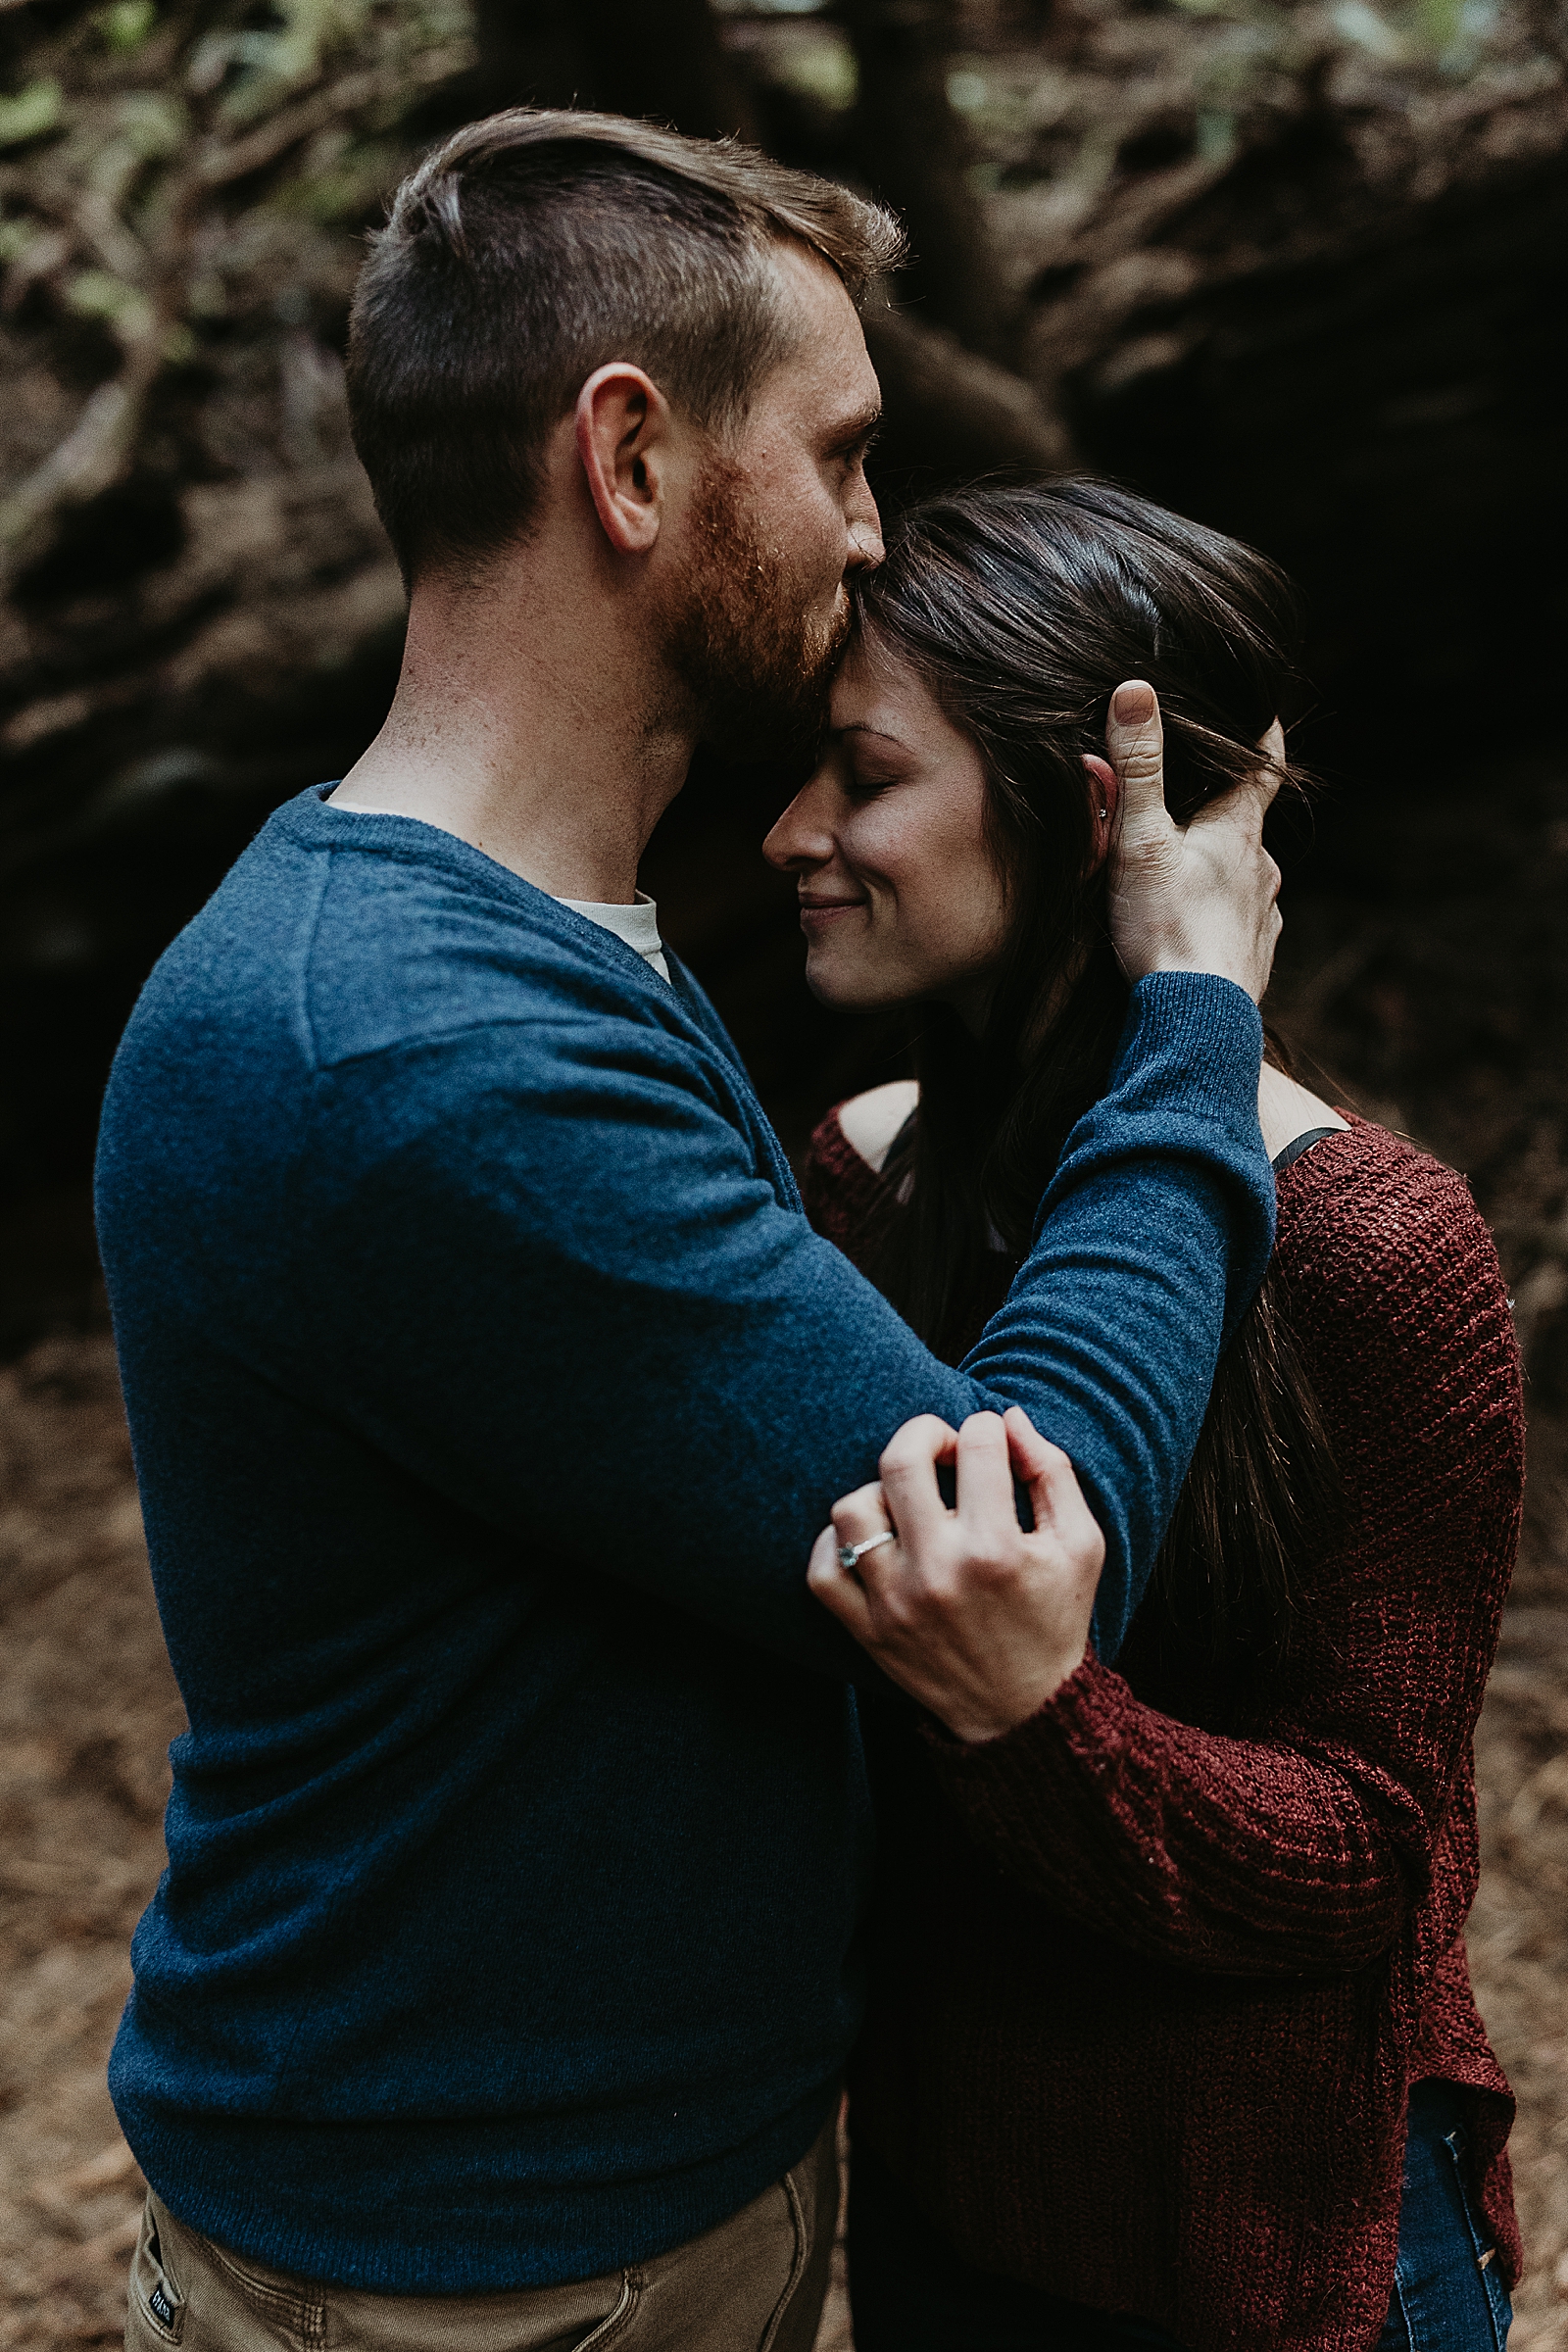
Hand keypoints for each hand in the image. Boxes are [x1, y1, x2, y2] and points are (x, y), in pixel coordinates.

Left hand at [807, 1408, 1104, 1744]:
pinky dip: (837, 1543)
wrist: (1025, 1711)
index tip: (991, 1445)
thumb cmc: (1055, 1617)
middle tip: (942, 1448)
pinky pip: (822, 1568)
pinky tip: (873, 1538)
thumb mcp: (1081, 1544)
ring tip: (910, 1503)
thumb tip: (1007, 1416)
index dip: (987, 1429)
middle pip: (900, 1461)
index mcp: (997, 1548)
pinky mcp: (868, 1630)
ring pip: (852, 1508)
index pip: (976, 1443)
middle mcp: (939, 1572)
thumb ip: (1051, 1472)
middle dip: (924, 1433)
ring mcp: (896, 1603)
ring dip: (880, 1490)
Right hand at [1101, 681, 1282, 1001]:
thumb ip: (1137, 768)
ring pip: (1245, 877)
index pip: (1264, 765)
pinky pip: (1243, 926)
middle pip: (1246, 825)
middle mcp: (1262, 869)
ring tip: (1181, 877)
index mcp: (1238, 831)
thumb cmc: (1166, 930)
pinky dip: (1222, 918)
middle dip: (1220, 813)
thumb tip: (1135, 690)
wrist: (1196, 1023)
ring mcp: (1263, 916)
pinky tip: (1198, 931)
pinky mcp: (1255, 958)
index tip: (1260, 711)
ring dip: (1219, 870)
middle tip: (1186, 807)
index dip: (1262, 733)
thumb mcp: (1140, 841)